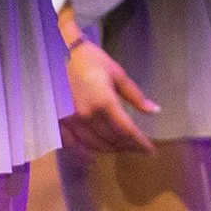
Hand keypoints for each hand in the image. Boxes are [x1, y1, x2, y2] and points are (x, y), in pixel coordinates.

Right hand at [59, 36, 157, 154]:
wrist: (56, 51)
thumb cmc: (88, 59)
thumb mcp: (116, 73)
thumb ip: (135, 95)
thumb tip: (154, 111)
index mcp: (104, 102)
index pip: (127, 131)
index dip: (140, 143)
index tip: (150, 150)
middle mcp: (87, 116)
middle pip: (112, 140)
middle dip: (128, 146)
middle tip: (137, 147)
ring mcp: (70, 121)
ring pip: (94, 145)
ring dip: (110, 150)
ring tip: (120, 148)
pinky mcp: (57, 121)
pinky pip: (71, 145)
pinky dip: (83, 154)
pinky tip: (91, 158)